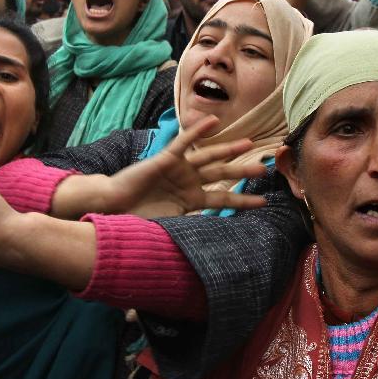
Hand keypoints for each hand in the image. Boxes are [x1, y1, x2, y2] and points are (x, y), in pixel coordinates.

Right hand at [54, 115, 266, 219]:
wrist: (112, 207)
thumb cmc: (134, 220)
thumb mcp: (166, 229)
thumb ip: (184, 234)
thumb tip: (202, 256)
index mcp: (191, 201)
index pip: (223, 199)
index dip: (243, 201)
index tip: (263, 203)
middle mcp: (188, 182)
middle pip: (222, 175)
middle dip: (243, 171)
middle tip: (266, 168)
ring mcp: (179, 169)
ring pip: (209, 157)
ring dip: (228, 149)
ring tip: (249, 144)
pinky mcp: (166, 158)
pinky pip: (185, 142)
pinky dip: (198, 132)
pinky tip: (213, 122)